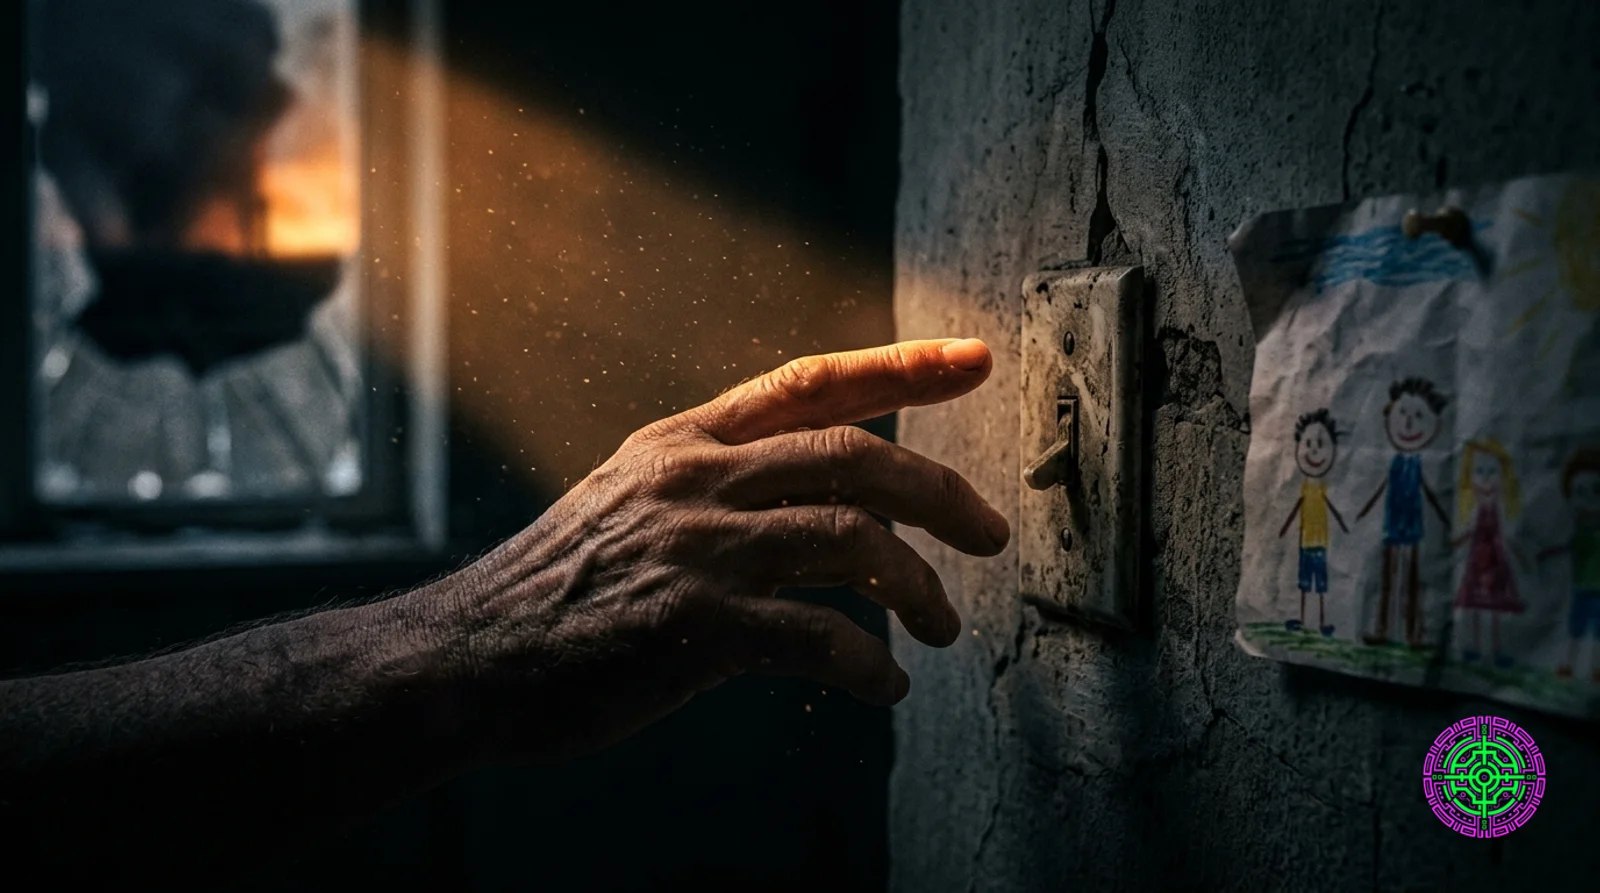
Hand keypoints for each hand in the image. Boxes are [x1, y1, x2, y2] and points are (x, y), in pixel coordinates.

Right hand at [444, 339, 1008, 763]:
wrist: (465, 658)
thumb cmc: (555, 590)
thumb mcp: (628, 500)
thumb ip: (714, 483)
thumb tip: (815, 496)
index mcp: (683, 443)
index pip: (811, 383)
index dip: (902, 365)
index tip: (975, 358)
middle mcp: (695, 480)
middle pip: (856, 459)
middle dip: (942, 494)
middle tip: (990, 535)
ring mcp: (694, 550)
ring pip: (852, 543)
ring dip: (919, 589)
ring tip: (944, 627)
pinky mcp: (692, 626)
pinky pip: (819, 639)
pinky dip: (871, 665)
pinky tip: (885, 687)